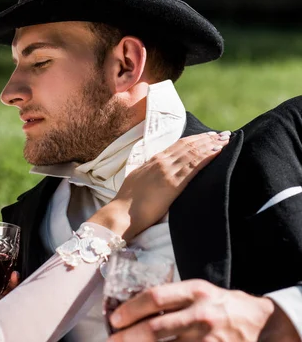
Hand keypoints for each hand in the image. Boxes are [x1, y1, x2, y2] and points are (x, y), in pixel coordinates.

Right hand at [88, 131, 230, 239]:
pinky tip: (218, 153)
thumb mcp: (137, 181)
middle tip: (223, 134)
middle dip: (207, 139)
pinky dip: (207, 157)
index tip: (207, 136)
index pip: (177, 146)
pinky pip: (194, 166)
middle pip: (188, 145)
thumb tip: (154, 174)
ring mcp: (167, 171)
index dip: (194, 139)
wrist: (122, 214)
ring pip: (193, 153)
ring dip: (211, 145)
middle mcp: (160, 162)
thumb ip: (148, 174)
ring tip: (226, 140)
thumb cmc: (128, 204)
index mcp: (152, 162)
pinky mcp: (173, 183)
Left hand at [107, 279, 299, 341]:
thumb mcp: (198, 291)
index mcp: (195, 291)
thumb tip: (132, 307)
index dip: (130, 309)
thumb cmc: (220, 304)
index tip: (115, 318)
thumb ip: (172, 297)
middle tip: (112, 339)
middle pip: (155, 329)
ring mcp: (209, 339)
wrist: (261, 322)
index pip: (155, 298)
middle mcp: (201, 315)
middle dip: (127, 336)